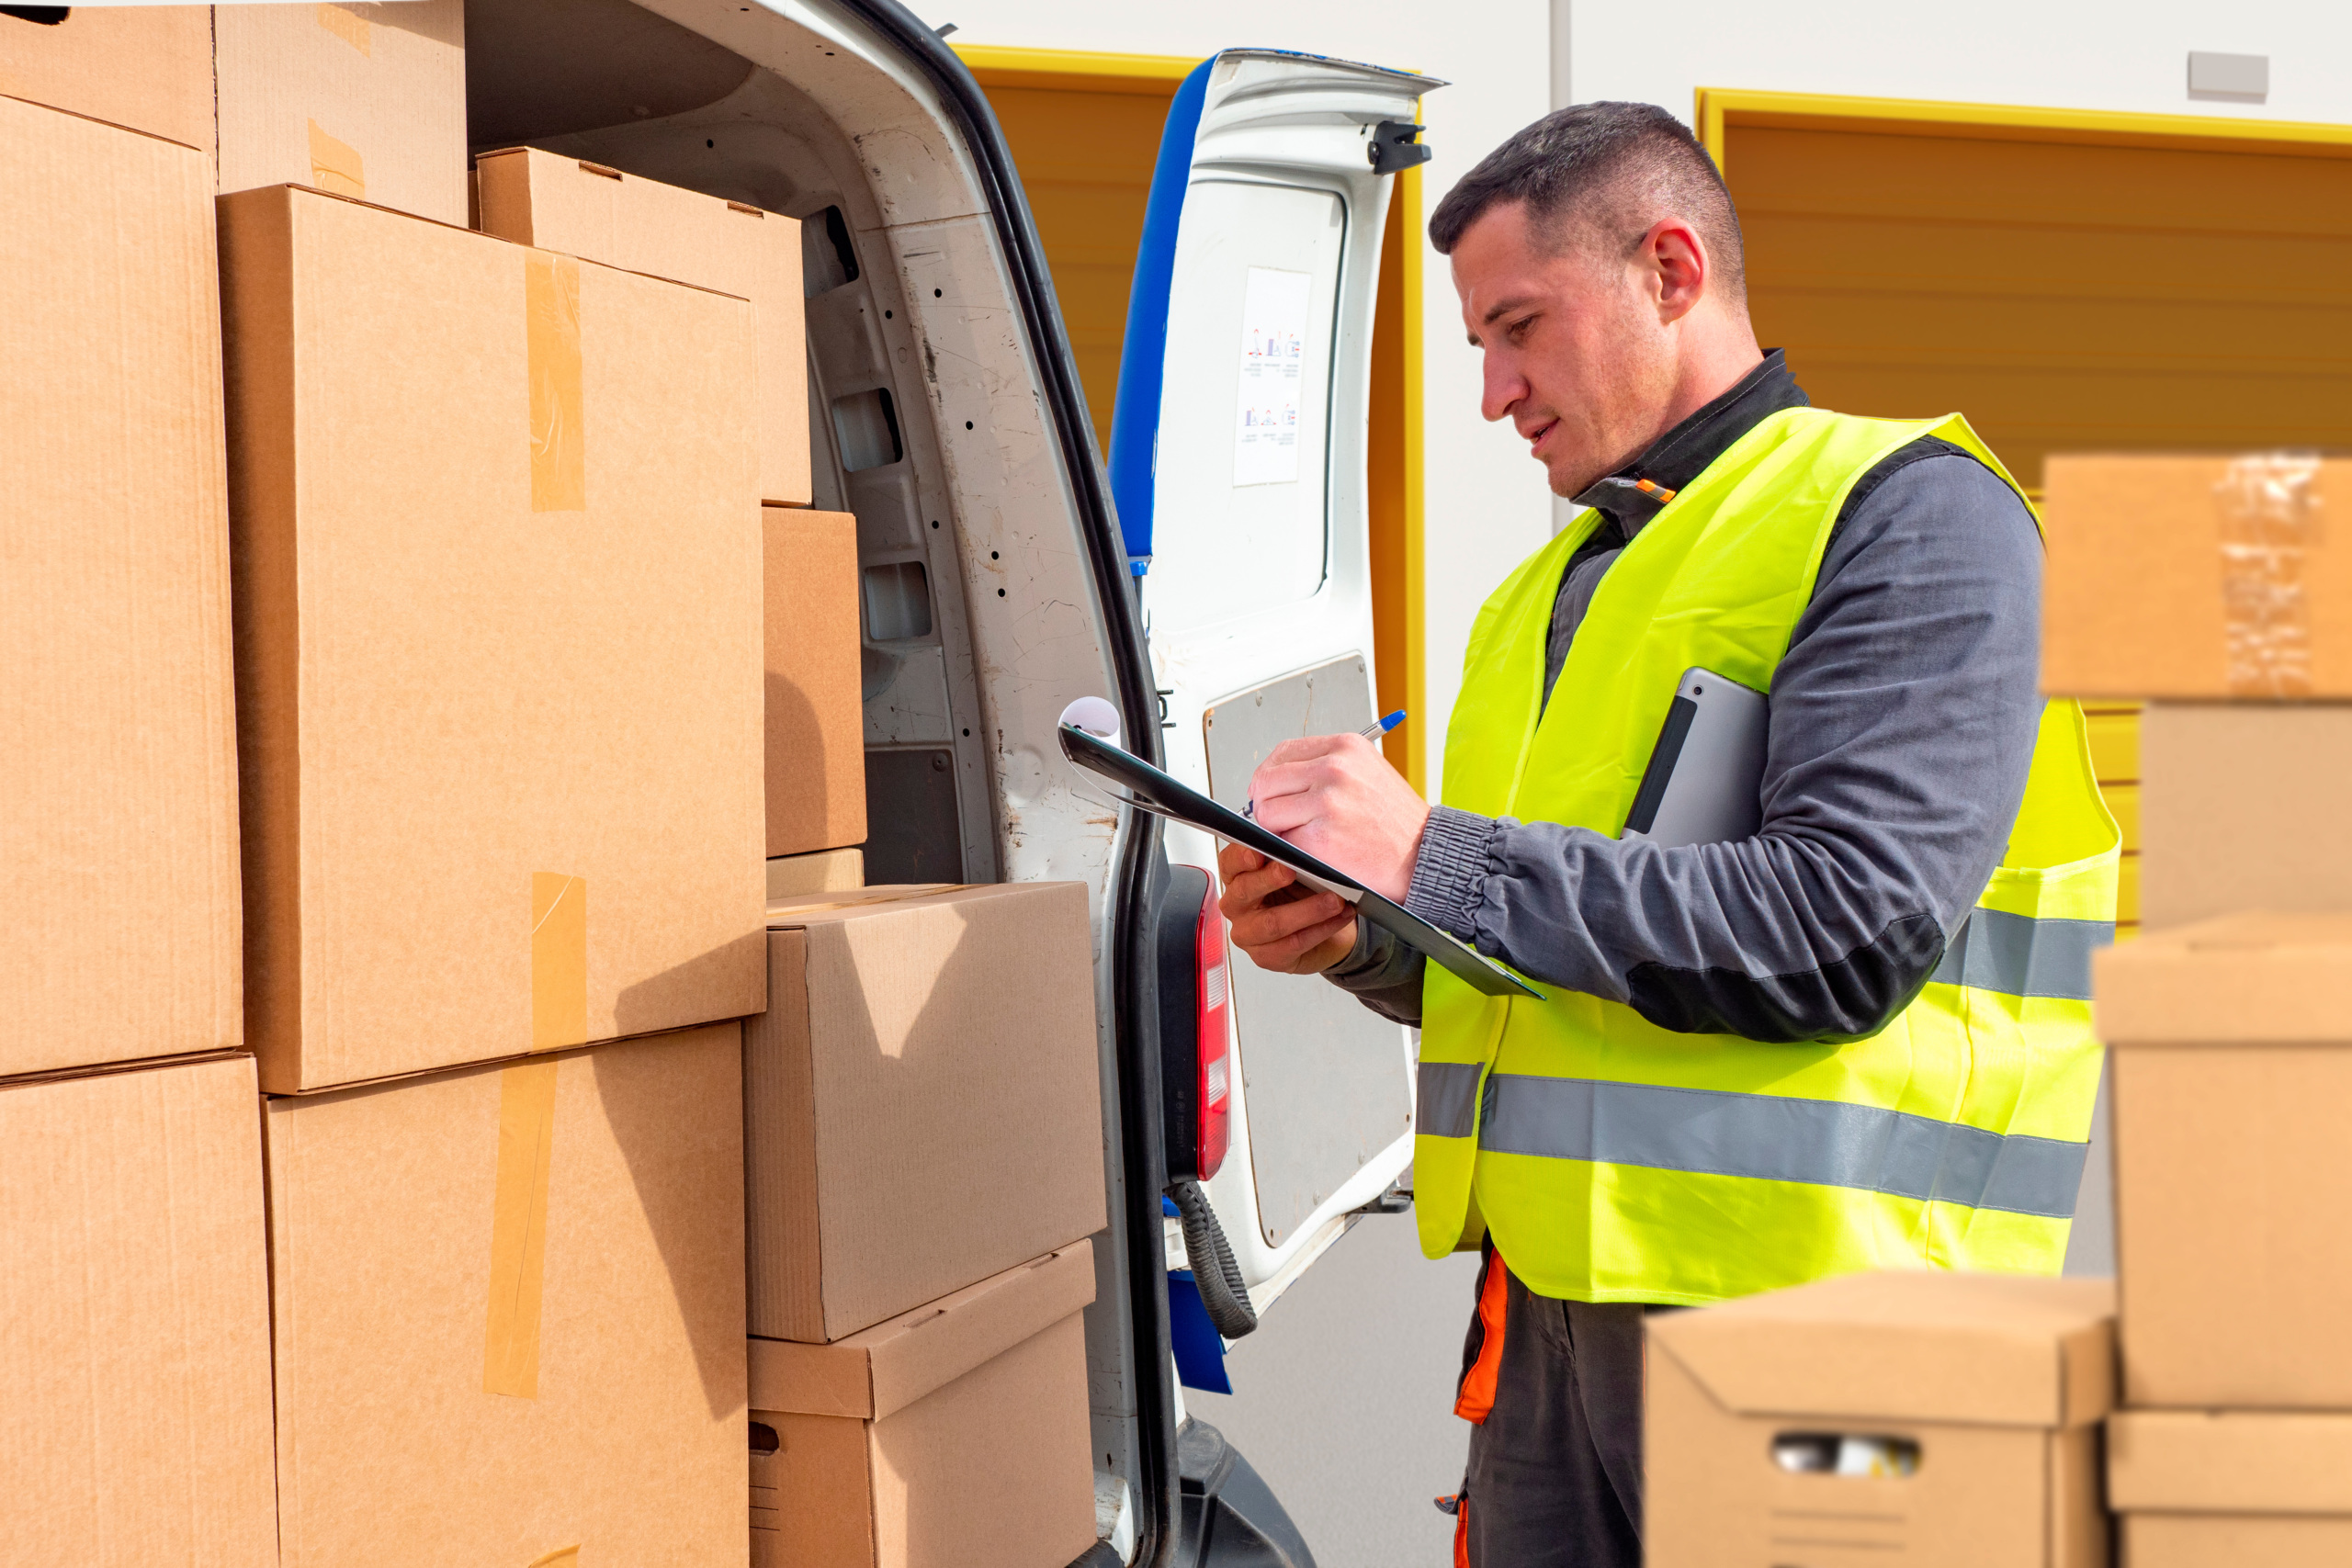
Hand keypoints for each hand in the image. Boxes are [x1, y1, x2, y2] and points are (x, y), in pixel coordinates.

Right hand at [1217, 841, 1358, 973]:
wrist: (1325, 929)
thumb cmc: (1305, 892)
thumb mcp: (1298, 867)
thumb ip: (1290, 851)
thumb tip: (1295, 839)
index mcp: (1237, 877)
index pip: (1229, 862)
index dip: (1241, 856)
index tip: (1259, 851)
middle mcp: (1237, 906)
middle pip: (1244, 891)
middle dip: (1270, 879)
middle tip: (1292, 870)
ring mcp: (1248, 934)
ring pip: (1273, 923)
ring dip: (1308, 910)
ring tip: (1335, 900)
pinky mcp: (1265, 957)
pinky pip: (1294, 943)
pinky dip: (1322, 929)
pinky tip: (1339, 917)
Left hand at [1246, 733, 1430, 903]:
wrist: (1424, 855)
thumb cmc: (1397, 821)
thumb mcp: (1366, 772)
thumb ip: (1325, 767)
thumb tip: (1278, 776)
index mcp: (1345, 747)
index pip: (1282, 752)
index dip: (1271, 776)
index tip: (1273, 792)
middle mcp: (1334, 768)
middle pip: (1265, 781)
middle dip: (1267, 803)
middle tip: (1283, 820)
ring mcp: (1326, 801)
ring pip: (1266, 811)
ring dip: (1278, 828)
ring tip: (1305, 835)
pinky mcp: (1320, 837)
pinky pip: (1281, 840)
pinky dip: (1292, 849)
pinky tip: (1316, 850)